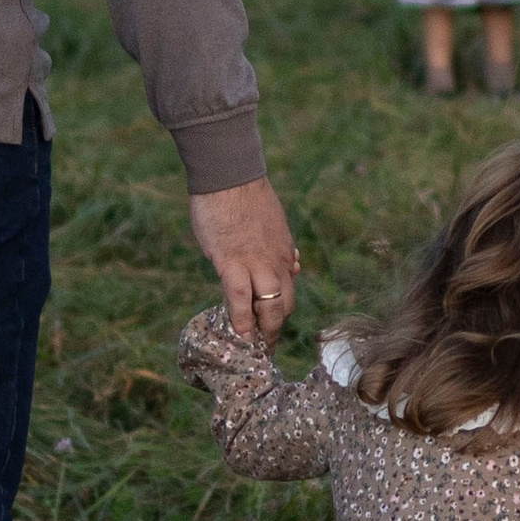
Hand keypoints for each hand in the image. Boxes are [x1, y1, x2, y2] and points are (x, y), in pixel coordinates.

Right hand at [190, 177, 299, 340]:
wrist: (229, 175)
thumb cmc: (242, 195)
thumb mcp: (271, 222)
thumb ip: (277, 245)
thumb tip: (290, 263)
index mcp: (284, 251)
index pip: (289, 289)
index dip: (280, 310)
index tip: (272, 324)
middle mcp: (277, 260)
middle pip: (284, 303)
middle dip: (275, 326)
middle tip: (266, 344)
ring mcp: (256, 262)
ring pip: (270, 305)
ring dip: (264, 328)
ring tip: (256, 345)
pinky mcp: (232, 261)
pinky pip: (240, 296)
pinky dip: (242, 317)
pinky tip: (240, 333)